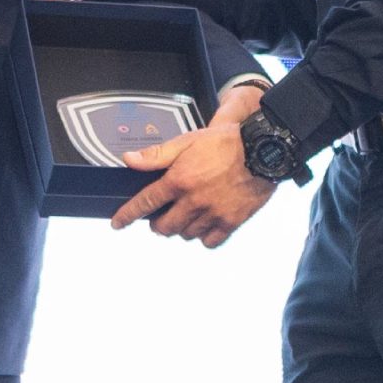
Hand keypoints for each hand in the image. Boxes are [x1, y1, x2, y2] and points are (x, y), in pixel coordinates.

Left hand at [111, 82, 273, 246]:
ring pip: (186, 234)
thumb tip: (129, 160)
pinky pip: (210, 241)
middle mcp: (194, 201)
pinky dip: (203, 237)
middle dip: (158, 224)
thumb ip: (157, 154)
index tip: (118, 223)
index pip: (145, 203)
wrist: (264, 150)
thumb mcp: (188, 140)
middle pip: (164, 227)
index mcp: (179, 180)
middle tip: (162, 216)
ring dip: (181, 228)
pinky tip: (205, 225)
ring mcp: (213, 214)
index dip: (127, 215)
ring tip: (187, 216)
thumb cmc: (228, 142)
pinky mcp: (231, 222)